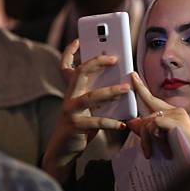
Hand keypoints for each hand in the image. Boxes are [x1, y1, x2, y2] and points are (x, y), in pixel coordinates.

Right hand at [42, 41, 128, 182]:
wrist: (63, 151)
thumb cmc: (80, 126)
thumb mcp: (89, 108)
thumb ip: (99, 96)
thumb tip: (122, 85)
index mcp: (72, 90)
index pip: (66, 66)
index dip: (69, 52)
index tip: (78, 40)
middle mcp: (69, 97)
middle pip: (79, 73)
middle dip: (96, 62)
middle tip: (114, 58)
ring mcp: (70, 111)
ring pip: (91, 97)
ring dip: (110, 92)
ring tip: (125, 89)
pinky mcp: (75, 126)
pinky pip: (96, 121)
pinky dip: (111, 122)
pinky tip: (123, 123)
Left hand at [127, 72, 189, 165]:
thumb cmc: (181, 154)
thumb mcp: (161, 140)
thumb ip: (148, 130)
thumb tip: (131, 122)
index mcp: (174, 114)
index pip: (153, 99)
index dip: (141, 88)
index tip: (132, 76)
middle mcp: (176, 111)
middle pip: (148, 116)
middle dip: (142, 133)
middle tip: (146, 150)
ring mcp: (177, 115)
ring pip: (149, 122)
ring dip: (148, 141)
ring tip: (155, 154)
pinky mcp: (176, 120)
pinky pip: (155, 125)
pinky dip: (156, 140)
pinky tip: (166, 150)